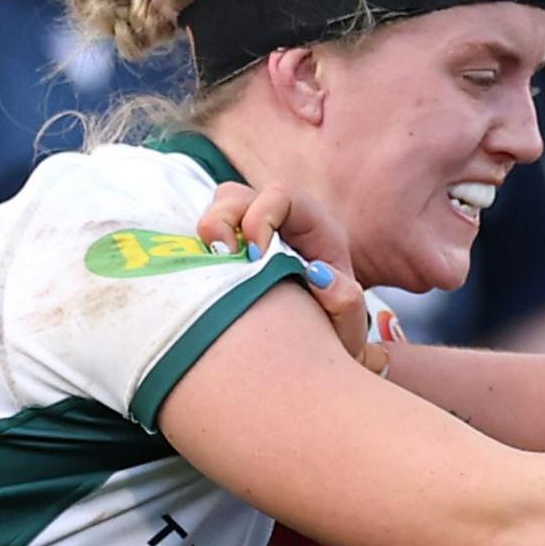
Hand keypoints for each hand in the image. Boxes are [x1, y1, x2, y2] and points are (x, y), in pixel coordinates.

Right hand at [197, 181, 368, 361]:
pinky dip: (197, 252)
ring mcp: (248, 235)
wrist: (315, 349)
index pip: (281, 196)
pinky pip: (204, 238)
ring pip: (215, 210)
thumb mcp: (348, 324)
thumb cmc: (333, 330)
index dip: (261, 217)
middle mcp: (278, 223)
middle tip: (223, 260)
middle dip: (221, 221)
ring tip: (211, 270)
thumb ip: (345, 303)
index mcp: (314, 228)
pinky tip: (202, 281)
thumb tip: (319, 275)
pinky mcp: (227, 253)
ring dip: (207, 234)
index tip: (256, 257)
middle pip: (237, 195)